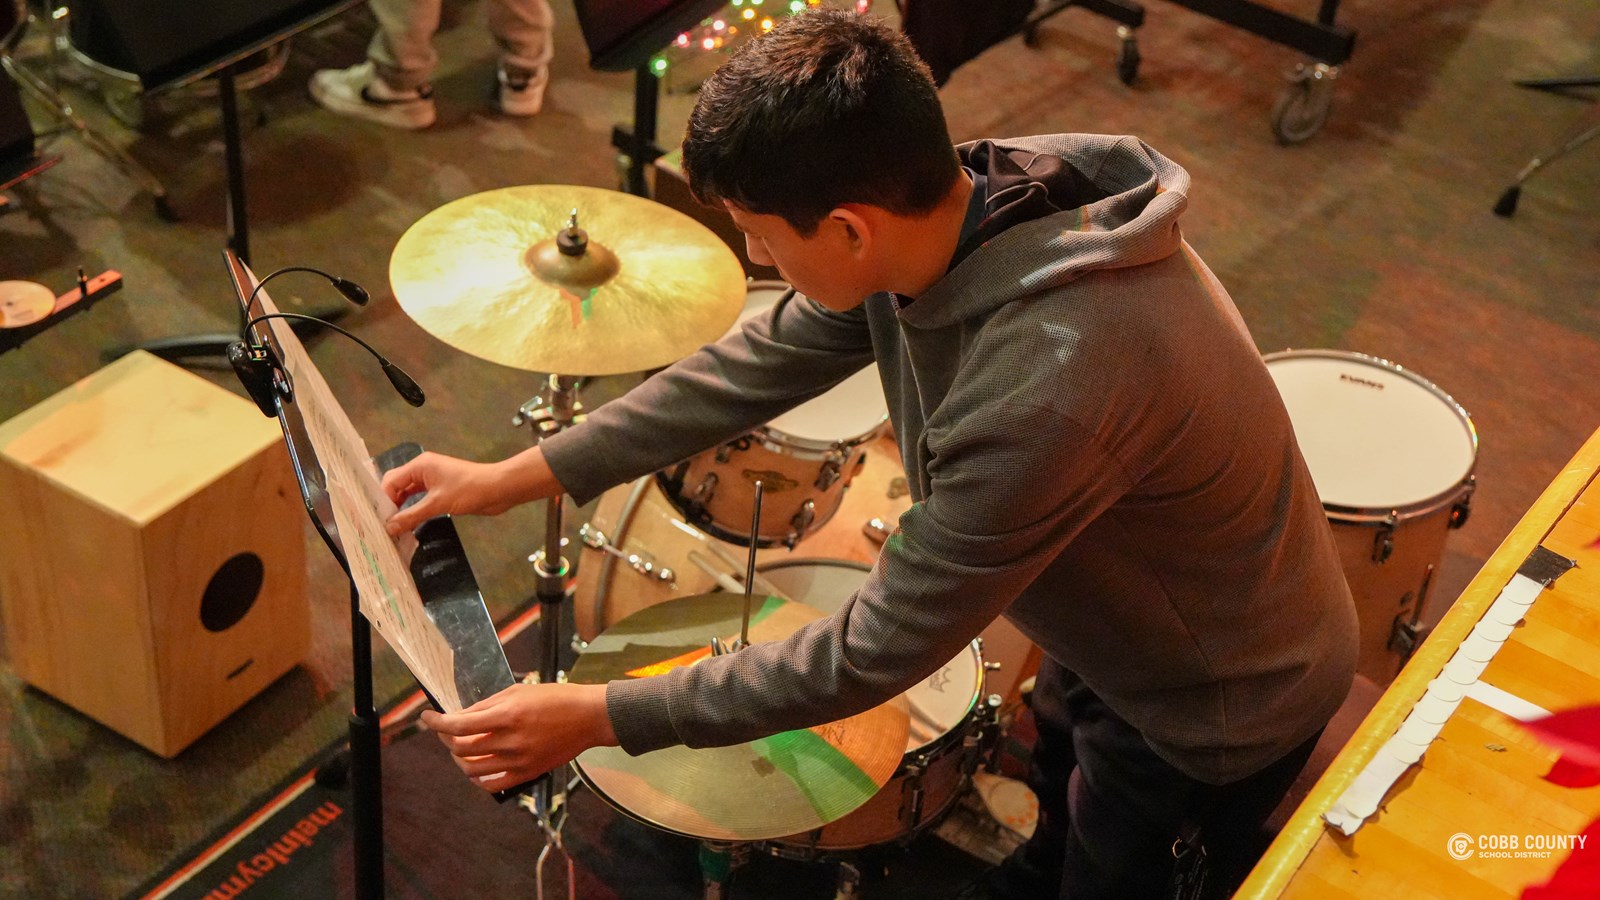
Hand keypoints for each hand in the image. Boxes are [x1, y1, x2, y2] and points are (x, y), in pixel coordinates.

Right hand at [380, 447, 559, 535]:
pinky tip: (407, 524)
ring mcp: (432, 481)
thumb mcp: (438, 504)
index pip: (391, 481)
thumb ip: (411, 515)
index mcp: (420, 466)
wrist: (499, 489)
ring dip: (400, 509)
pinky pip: (420, 500)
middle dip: (389, 504)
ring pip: (408, 495)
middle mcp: (423, 471)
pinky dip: (413, 511)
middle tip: (380, 525)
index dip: (382, 499)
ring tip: (390, 528)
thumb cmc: (470, 490)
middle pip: (397, 487)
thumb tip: (389, 527)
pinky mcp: (441, 492)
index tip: (376, 519)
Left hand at [419, 682, 617, 792]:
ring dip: (458, 758)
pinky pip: (492, 784)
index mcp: (507, 715)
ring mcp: (519, 761)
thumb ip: (487, 705)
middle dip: (445, 738)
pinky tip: (476, 767)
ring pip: (471, 768)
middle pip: (460, 748)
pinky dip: (477, 777)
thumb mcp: (518, 691)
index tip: (427, 717)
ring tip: (460, 748)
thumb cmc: (555, 698)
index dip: (436, 722)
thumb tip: (461, 715)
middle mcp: (510, 741)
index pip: (458, 725)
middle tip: (444, 730)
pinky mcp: (527, 773)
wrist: (588, 717)